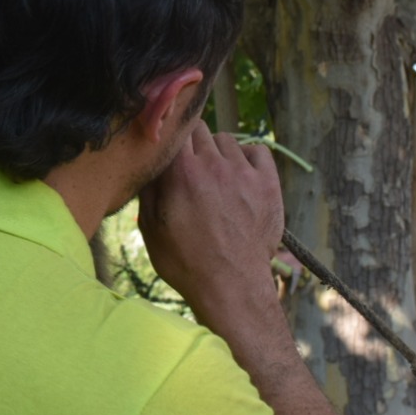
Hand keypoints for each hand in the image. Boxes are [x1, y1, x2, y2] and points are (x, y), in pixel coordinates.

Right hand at [137, 126, 282, 327]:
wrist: (231, 286)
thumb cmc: (186, 262)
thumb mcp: (150, 228)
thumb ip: (148, 189)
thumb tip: (148, 162)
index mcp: (180, 172)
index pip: (174, 127)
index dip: (170, 136)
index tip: (168, 148)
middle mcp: (213, 164)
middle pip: (200, 130)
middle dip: (192, 145)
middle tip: (190, 170)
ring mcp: (243, 172)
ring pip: (227, 140)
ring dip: (219, 152)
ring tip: (216, 178)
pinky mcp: (268, 183)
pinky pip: (258, 150)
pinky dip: (248, 157)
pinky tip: (240, 176)